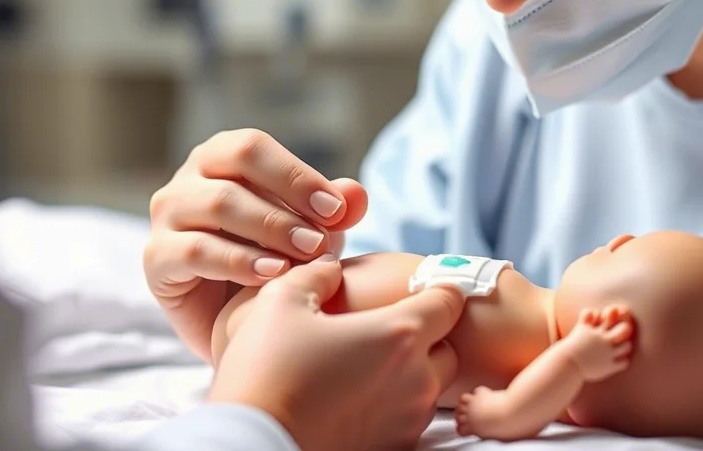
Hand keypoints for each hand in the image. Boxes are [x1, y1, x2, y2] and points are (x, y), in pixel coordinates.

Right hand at [144, 129, 367, 359]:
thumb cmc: (273, 262)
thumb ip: (334, 211)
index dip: (296, 175)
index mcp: (222, 157)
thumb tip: (357, 193)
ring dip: (267, 230)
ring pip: (215, 204)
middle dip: (285, 204)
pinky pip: (193, 250)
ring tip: (303, 259)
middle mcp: (188, 178)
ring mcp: (166, 216)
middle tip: (322, 241)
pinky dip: (237, 261)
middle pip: (233, 166)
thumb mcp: (312, 234)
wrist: (238, 325)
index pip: (254, 147)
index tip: (336, 211)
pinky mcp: (156, 258)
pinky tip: (270, 276)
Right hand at [209, 256, 466, 450]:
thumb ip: (316, 275)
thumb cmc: (266, 370)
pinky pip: (410, 417)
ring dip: (413, 371)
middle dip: (426, 335)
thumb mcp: (281, 302)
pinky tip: (358, 397)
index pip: (449, 301)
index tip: (421, 287)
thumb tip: (330, 269)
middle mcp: (416, 378)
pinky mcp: (394, 446)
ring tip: (367, 365)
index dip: (439, 288)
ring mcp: (408, 417)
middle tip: (385, 330)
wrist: (253, 442)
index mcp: (397, 333)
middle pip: (448, 347)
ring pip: (432, 385)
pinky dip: (396, 404)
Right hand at [563, 306, 633, 382]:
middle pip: (624, 329)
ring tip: (620, 349)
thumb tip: (593, 313)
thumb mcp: (579, 330)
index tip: (611, 322)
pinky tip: (617, 362)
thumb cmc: (571, 348)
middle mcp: (603, 339)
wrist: (566, 365)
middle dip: (625, 330)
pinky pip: (624, 362)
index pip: (611, 316)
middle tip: (621, 335)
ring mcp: (607, 353)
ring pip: (626, 346)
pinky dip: (623, 362)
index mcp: (595, 329)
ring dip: (625, 347)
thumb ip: (586, 319)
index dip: (614, 317)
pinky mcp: (608, 366)